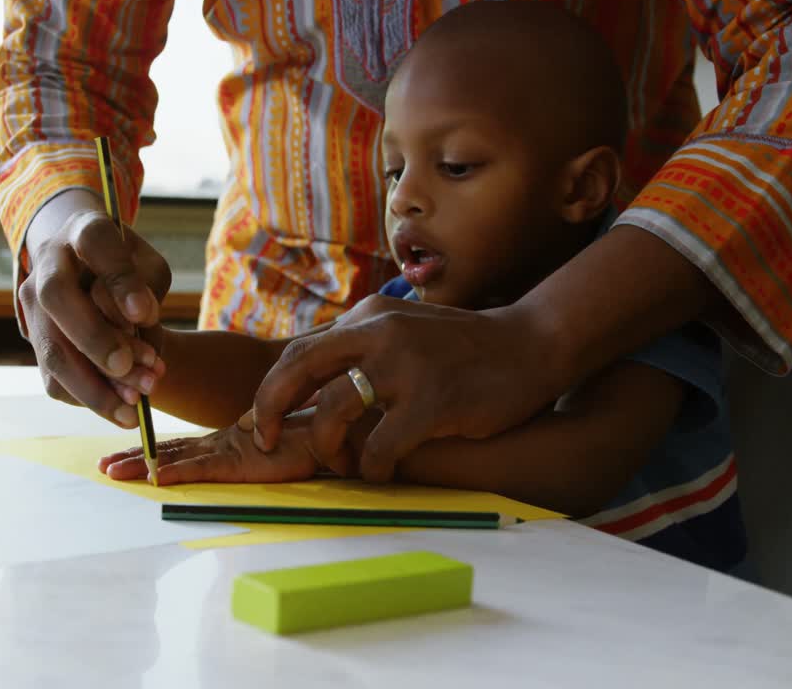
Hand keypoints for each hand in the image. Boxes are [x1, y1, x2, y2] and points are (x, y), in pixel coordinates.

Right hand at [18, 190, 172, 426]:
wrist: (86, 271)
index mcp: (83, 232)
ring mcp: (34, 306)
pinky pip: (54, 379)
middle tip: (133, 369)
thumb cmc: (128, 269)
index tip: (146, 313)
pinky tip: (122, 410)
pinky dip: (89, 399)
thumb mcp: (149, 266)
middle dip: (95, 339)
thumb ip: (148, 286)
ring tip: (136, 406)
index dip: (120, 280)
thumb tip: (139, 320)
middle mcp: (48, 265)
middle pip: (57, 298)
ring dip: (95, 385)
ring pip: (52, 349)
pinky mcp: (35, 343)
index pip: (96, 243)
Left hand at [98, 420, 320, 485]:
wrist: (328, 431)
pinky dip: (176, 472)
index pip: (177, 446)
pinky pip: (201, 468)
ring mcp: (226, 450)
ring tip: (112, 472)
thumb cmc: (302, 439)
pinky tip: (155, 477)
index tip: (118, 456)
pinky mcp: (238, 461)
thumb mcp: (266, 445)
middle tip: (101, 467)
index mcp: (223, 441)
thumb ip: (249, 444)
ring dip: (140, 465)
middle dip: (131, 457)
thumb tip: (243, 438)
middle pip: (166, 450)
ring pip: (174, 458)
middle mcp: (218, 443)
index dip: (146, 450)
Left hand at [250, 294, 565, 481]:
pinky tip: (383, 473)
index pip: (296, 353)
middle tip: (267, 444)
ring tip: (345, 464)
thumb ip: (359, 350)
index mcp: (366, 317)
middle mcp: (378, 332)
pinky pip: (381, 448)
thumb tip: (308, 388)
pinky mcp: (433, 401)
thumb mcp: (402, 330)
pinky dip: (373, 469)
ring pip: (334, 413)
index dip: (270, 393)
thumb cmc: (461, 348)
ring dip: (329, 449)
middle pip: (296, 370)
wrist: (530, 343)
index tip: (260, 425)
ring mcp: (405, 365)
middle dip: (269, 411)